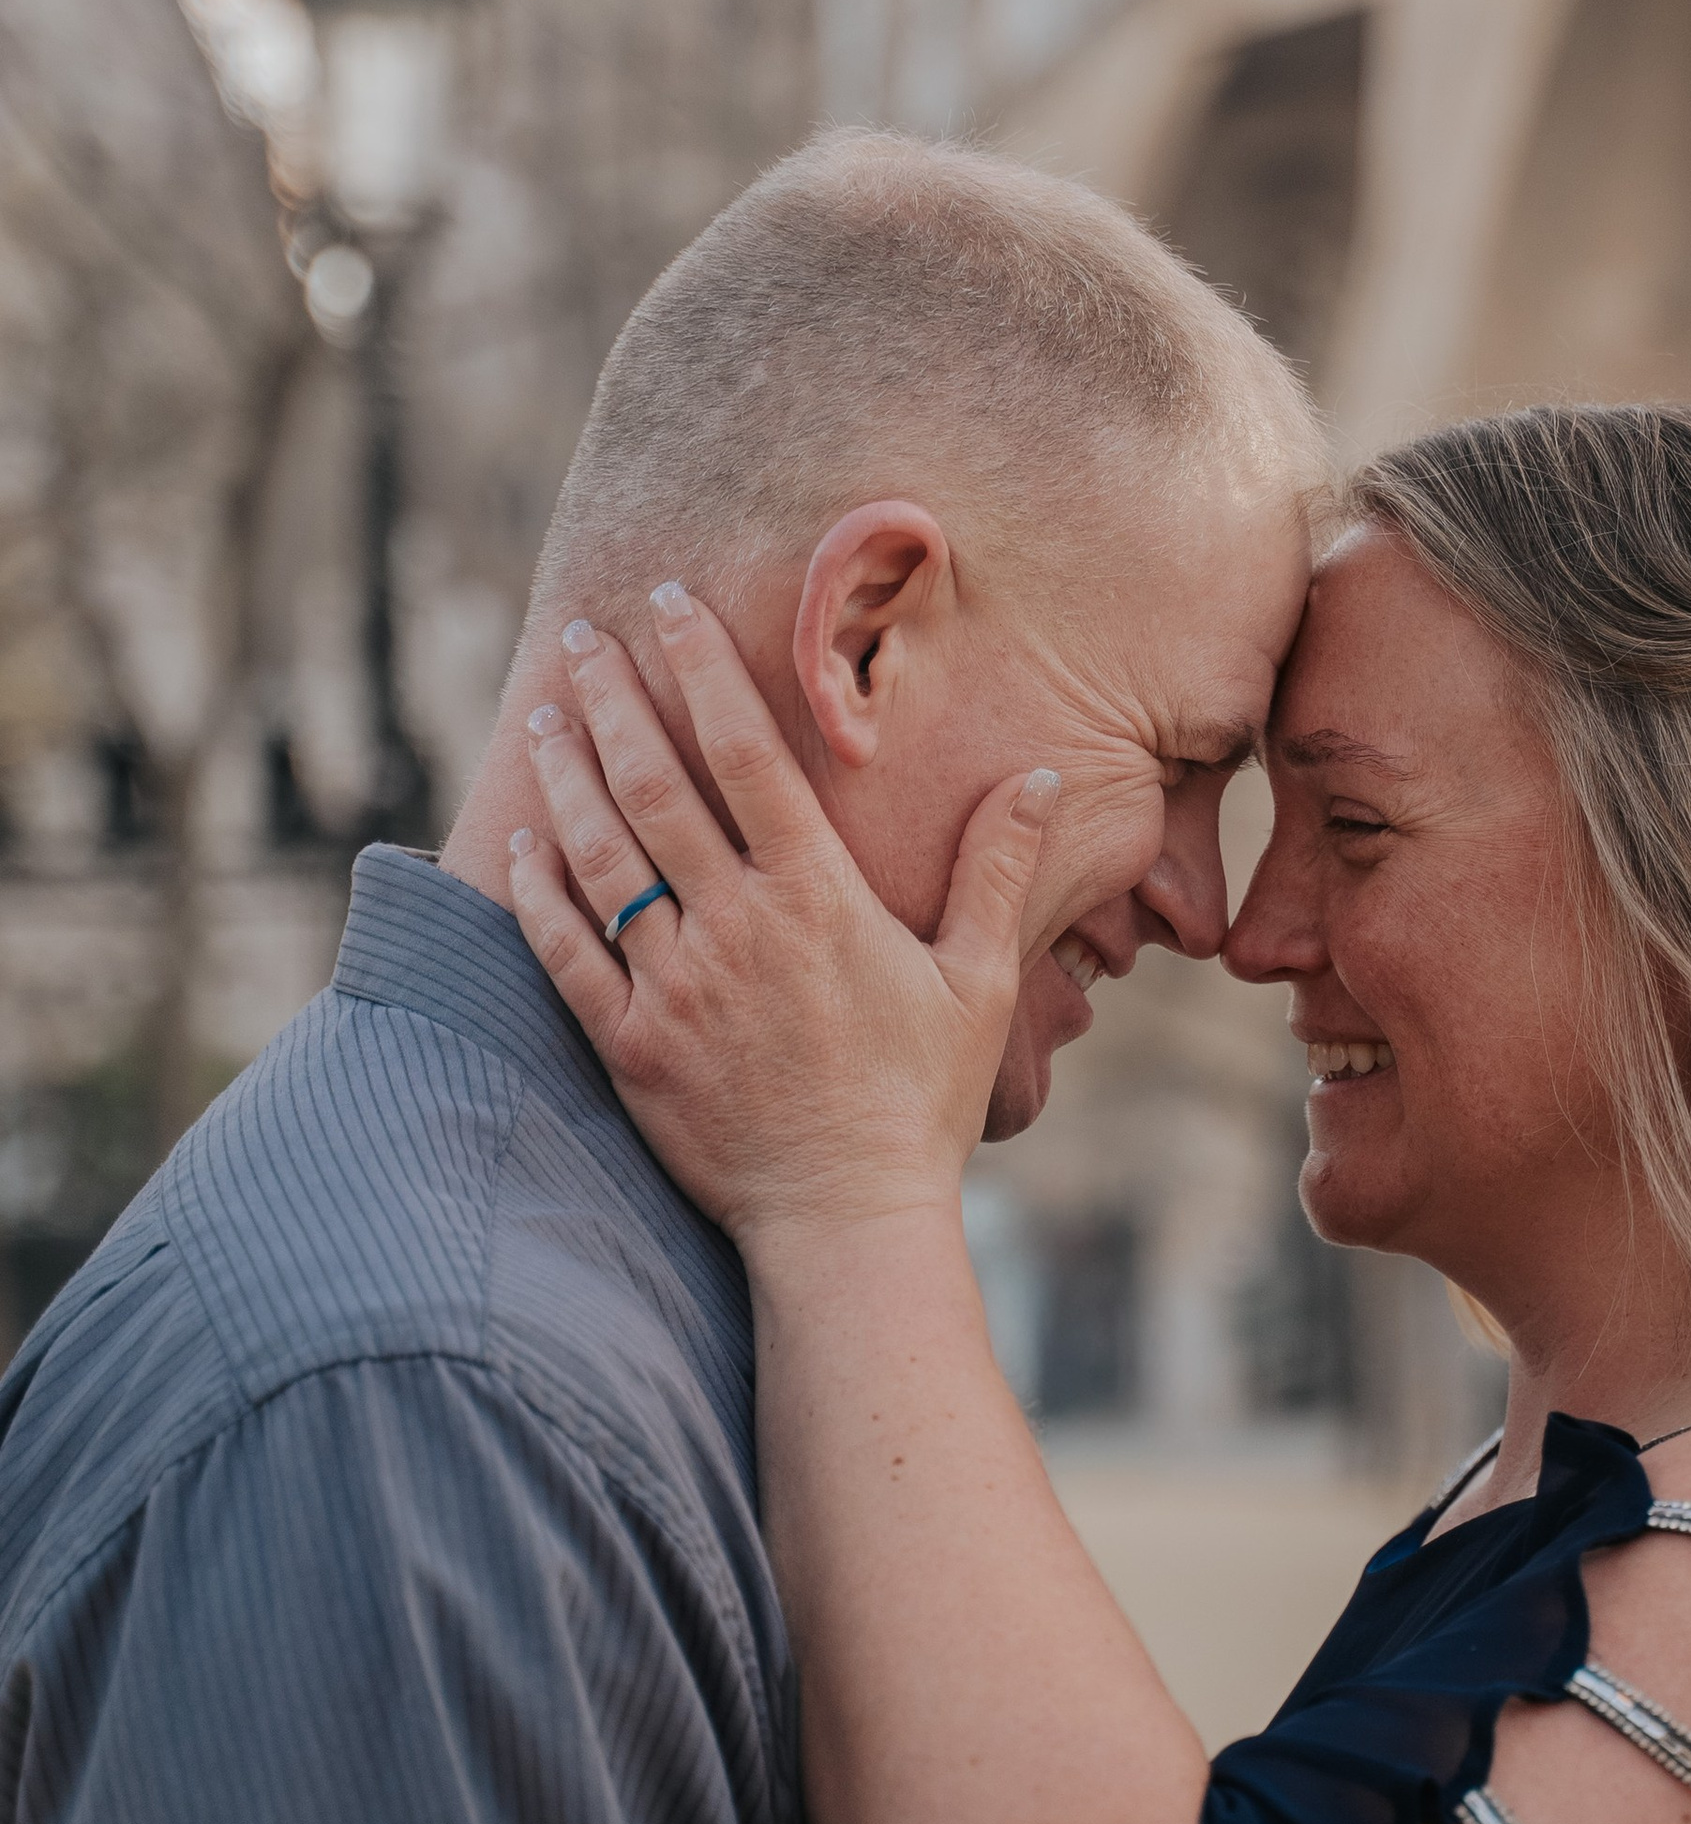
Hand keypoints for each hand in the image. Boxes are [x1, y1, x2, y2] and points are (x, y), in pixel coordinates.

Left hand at [506, 585, 1058, 1250]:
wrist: (847, 1221)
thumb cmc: (920, 1102)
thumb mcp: (979, 981)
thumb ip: (999, 870)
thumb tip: (1039, 776)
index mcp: (818, 897)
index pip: (748, 754)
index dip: (703, 668)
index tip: (667, 602)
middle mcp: (735, 927)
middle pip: (656, 786)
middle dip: (613, 700)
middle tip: (577, 639)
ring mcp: (673, 987)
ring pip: (599, 856)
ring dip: (566, 777)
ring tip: (541, 718)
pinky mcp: (629, 1046)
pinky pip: (566, 950)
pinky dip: (536, 891)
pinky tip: (519, 843)